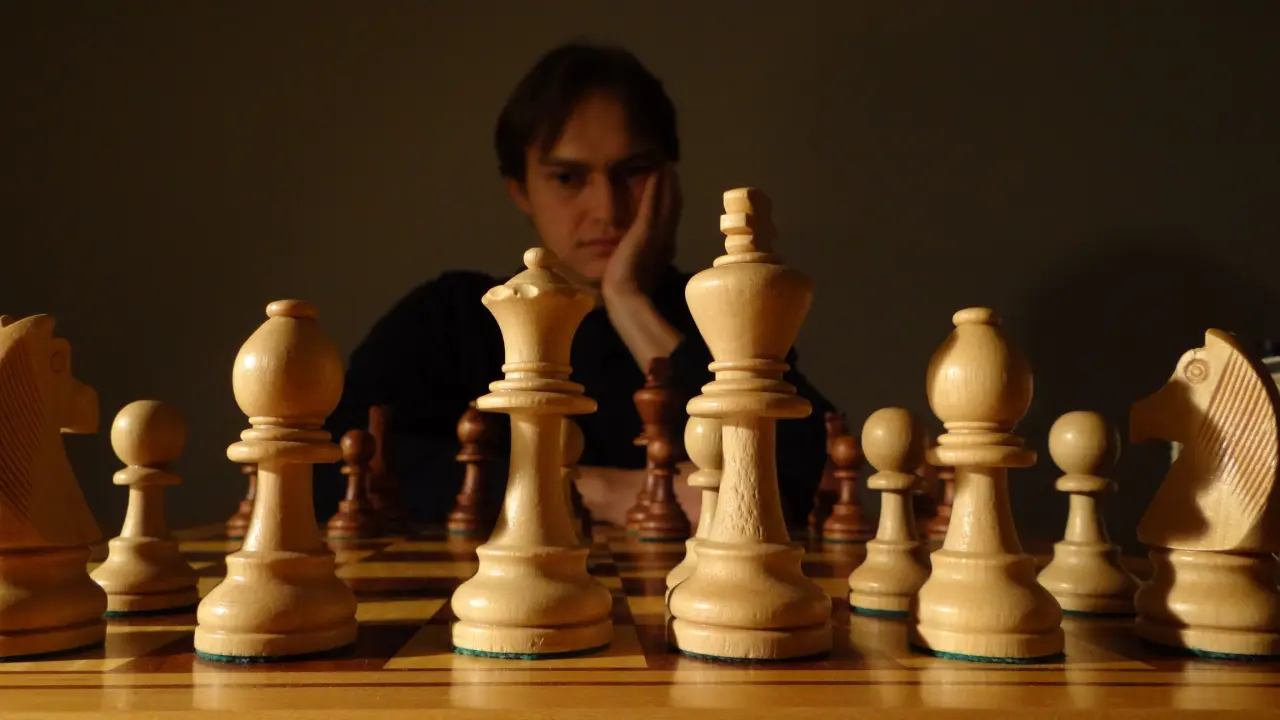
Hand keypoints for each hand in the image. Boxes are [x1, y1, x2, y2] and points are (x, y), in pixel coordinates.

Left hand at [601, 163, 681, 297]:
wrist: (625, 297)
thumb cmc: (628, 291)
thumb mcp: (639, 272)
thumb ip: (643, 260)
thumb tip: (641, 255)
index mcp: (664, 249)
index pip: (670, 219)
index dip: (672, 202)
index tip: (671, 187)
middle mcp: (666, 238)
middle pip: (673, 207)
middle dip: (673, 188)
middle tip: (672, 168)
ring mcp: (657, 234)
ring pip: (667, 203)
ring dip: (667, 183)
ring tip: (667, 165)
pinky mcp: (645, 231)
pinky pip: (652, 205)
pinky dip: (655, 188)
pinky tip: (656, 172)